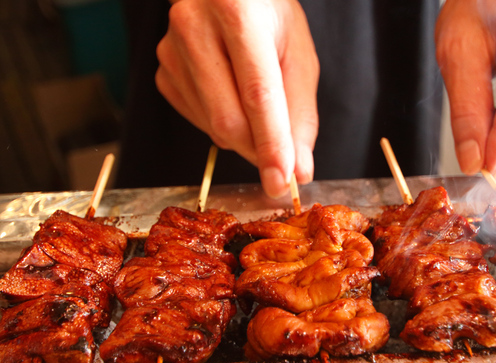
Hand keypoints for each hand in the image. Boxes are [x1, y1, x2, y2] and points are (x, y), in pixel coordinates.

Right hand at [155, 0, 319, 197]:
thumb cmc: (268, 16)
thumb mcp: (298, 54)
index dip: (271, 144)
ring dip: (244, 135)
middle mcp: (195, 27)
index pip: (257, 94)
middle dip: (258, 150)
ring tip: (256, 102)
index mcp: (237, 13)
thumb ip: (300, 114)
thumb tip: (297, 169)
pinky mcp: (163, 72)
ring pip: (213, 126)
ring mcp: (171, 51)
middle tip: (281, 163)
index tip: (282, 181)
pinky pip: (198, 121)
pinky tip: (232, 95)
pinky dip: (223, 124)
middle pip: (227, 119)